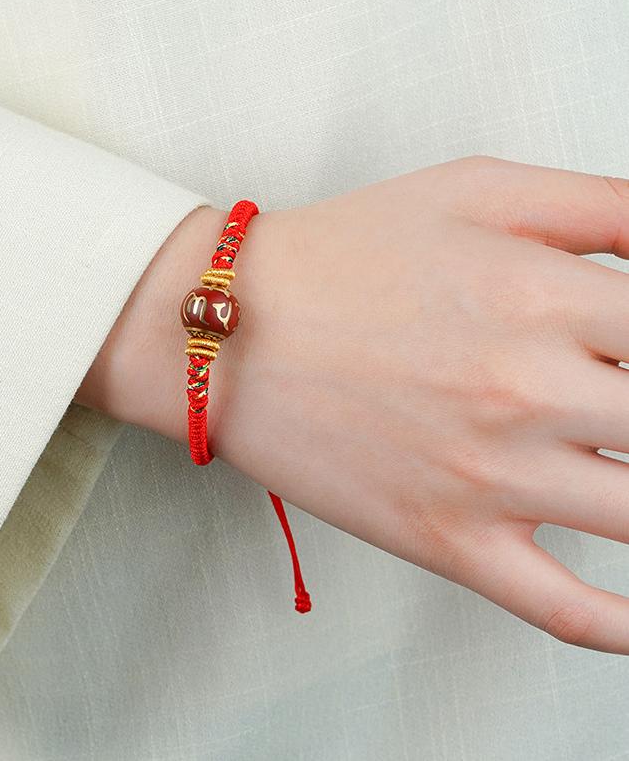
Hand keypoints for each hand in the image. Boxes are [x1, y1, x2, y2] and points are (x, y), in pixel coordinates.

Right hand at [77, 156, 628, 653]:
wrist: (231, 332)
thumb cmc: (338, 259)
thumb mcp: (475, 190)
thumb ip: (601, 203)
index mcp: (544, 298)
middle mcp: (530, 392)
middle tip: (626, 414)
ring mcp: (491, 478)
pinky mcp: (447, 539)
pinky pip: (564, 611)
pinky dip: (624, 629)